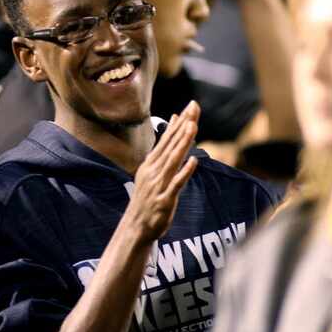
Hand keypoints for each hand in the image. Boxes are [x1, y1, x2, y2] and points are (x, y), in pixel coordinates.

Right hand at [121, 101, 199, 242]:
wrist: (137, 226)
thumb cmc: (148, 198)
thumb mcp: (153, 173)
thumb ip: (165, 151)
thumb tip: (173, 130)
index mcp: (151, 164)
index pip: (167, 138)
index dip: (180, 121)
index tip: (191, 105)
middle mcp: (153, 171)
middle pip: (171, 144)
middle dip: (184, 125)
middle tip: (194, 107)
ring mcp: (158, 184)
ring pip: (173, 160)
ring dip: (183, 143)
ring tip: (192, 126)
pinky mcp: (164, 199)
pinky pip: (176, 183)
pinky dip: (184, 171)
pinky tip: (193, 161)